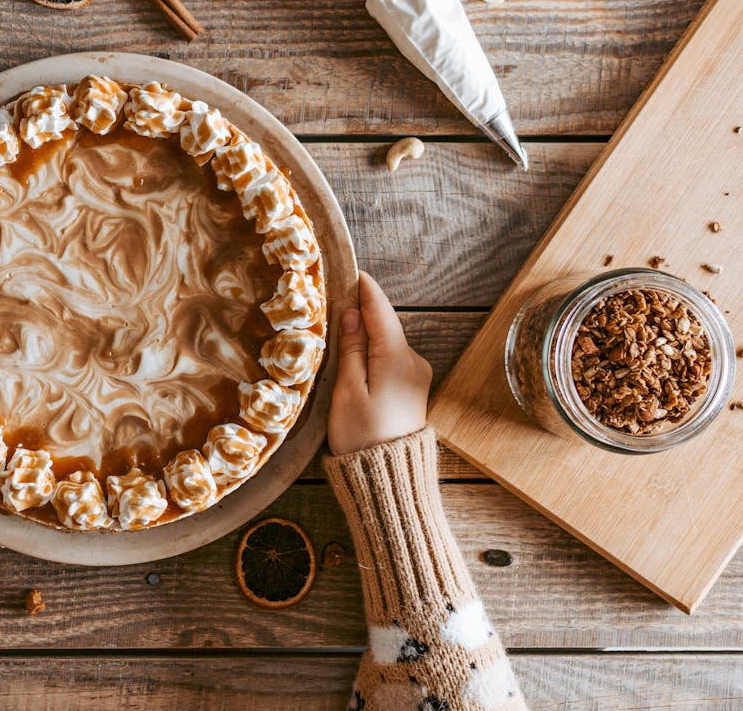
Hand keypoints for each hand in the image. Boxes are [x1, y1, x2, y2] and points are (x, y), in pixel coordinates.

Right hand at [328, 272, 431, 454]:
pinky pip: (390, 362)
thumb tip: (350, 314)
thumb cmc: (362, 436)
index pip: (380, 311)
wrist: (389, 480)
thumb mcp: (347, 391)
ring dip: (365, 338)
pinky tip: (354, 362)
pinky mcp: (413, 391)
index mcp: (397, 359)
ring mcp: (417, 377)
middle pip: (384, 326)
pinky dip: (373, 356)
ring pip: (387, 344)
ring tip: (336, 336)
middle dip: (360, 315)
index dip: (365, 289)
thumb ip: (351, 349)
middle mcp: (414, 362)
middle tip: (332, 303)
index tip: (351, 269)